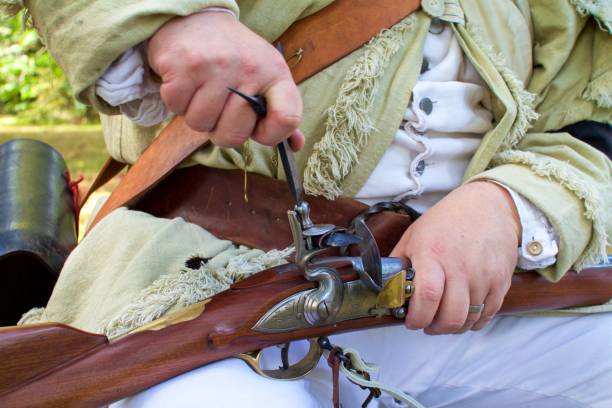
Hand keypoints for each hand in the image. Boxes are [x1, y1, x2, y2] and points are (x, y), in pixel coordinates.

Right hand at [147, 12, 303, 149]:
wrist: (196, 18)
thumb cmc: (234, 56)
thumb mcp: (266, 75)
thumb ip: (280, 111)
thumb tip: (295, 145)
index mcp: (276, 73)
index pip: (287, 118)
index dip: (272, 136)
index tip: (259, 130)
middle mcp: (249, 68)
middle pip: (233, 135)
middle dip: (222, 130)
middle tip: (221, 108)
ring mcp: (215, 67)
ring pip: (201, 124)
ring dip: (197, 116)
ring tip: (202, 91)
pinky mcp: (184, 66)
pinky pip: (177, 108)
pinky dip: (177, 102)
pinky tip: (186, 83)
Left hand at [391, 181, 520, 333]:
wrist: (489, 206)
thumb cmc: (447, 221)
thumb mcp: (414, 235)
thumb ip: (399, 263)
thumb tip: (385, 288)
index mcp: (433, 254)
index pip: (428, 296)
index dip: (417, 317)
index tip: (411, 321)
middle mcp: (461, 267)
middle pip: (451, 316)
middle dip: (434, 328)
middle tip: (426, 324)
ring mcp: (484, 276)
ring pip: (469, 320)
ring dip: (452, 327)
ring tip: (443, 319)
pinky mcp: (501, 281)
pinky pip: (488, 315)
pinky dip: (473, 322)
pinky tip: (463, 315)